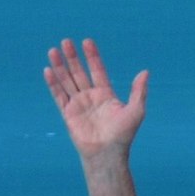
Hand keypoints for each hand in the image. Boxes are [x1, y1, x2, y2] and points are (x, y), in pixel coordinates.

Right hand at [44, 37, 148, 159]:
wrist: (108, 154)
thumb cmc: (124, 135)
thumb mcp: (136, 110)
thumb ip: (139, 90)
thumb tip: (145, 71)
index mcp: (106, 94)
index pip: (97, 70)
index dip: (92, 56)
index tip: (87, 42)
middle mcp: (90, 96)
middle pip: (79, 72)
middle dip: (72, 57)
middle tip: (66, 41)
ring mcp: (78, 104)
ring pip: (67, 81)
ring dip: (60, 66)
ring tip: (53, 50)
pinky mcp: (68, 114)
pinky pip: (59, 96)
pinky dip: (53, 83)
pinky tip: (48, 70)